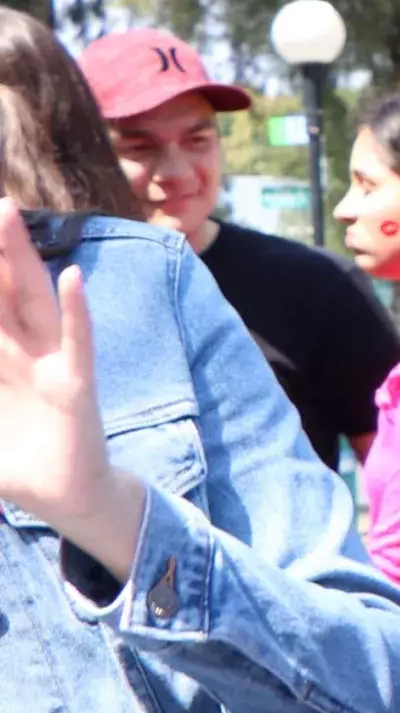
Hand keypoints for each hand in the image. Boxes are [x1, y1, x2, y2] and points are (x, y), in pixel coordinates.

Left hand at [0, 207, 141, 578]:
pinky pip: (78, 340)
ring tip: (9, 216)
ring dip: (22, 257)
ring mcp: (49, 361)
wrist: (59, 496)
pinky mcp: (75, 385)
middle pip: (0, 286)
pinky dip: (76, 310)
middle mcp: (19, 349)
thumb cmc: (12, 460)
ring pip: (33, 297)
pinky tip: (72, 279)